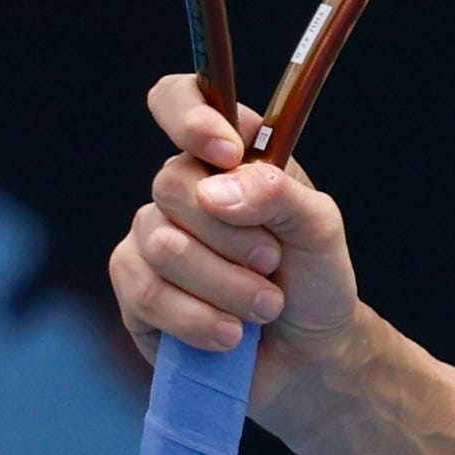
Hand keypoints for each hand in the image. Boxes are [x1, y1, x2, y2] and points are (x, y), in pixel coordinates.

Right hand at [110, 74, 362, 390]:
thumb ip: (279, 193)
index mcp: (228, 158)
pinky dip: (198, 319)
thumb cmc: (315, 279)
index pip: (180, 99)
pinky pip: (147, 293)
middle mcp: (183, 190)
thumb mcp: (319, 229)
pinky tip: (230, 335)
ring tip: (266, 306)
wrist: (308, 355)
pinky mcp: (135, 291)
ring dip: (227, 285)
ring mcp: (151, 238)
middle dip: (233, 234)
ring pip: (164, 245)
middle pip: (172, 184)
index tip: (225, 151)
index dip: (188, 115)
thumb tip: (214, 191)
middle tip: (274, 263)